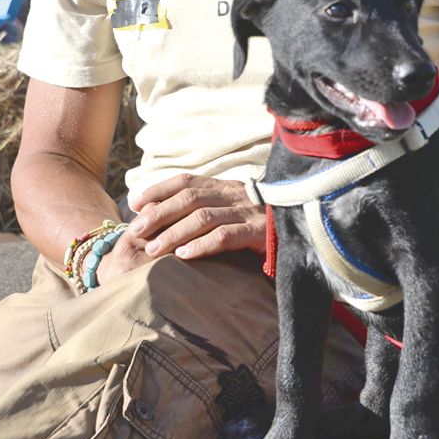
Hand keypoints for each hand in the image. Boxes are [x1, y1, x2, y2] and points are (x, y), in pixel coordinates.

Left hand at [113, 172, 266, 267]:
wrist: (304, 230)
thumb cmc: (259, 226)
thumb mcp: (230, 211)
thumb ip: (204, 209)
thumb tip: (160, 215)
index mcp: (225, 187)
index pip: (186, 181)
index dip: (158, 189)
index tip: (134, 203)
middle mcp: (234, 195)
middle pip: (190, 198)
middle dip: (159, 213)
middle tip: (136, 231)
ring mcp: (247, 213)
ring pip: (204, 217)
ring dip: (175, 233)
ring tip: (153, 249)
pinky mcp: (259, 233)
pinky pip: (225, 236)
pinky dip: (201, 245)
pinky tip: (184, 256)